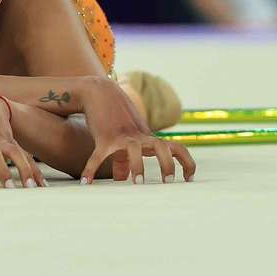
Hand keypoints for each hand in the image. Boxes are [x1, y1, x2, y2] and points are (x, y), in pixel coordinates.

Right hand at [78, 77, 195, 183]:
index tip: (189, 178)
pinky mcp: (104, 137)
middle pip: (161, 147)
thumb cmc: (115, 117)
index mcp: (148, 138)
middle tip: (168, 181)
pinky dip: (91, 169)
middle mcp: (139, 136)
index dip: (186, 162)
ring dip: (138, 166)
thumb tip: (122, 178)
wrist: (99, 92)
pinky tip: (86, 182)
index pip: (176, 147)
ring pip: (135, 149)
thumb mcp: (125, 137)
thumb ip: (125, 159)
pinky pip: (98, 155)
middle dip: (167, 164)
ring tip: (138, 183)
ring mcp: (122, 136)